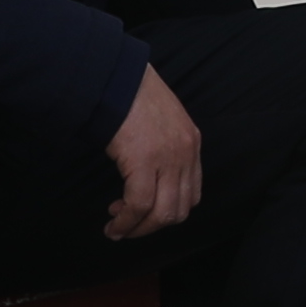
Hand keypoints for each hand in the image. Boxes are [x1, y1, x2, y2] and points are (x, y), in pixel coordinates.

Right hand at [100, 63, 204, 241]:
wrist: (117, 78)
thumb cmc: (132, 97)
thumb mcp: (161, 122)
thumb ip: (164, 148)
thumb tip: (147, 177)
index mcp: (192, 144)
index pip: (192, 194)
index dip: (168, 212)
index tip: (145, 214)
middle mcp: (186, 154)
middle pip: (179, 209)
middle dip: (152, 226)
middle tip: (129, 226)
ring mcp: (168, 158)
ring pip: (162, 213)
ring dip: (138, 229)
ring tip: (117, 227)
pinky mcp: (144, 161)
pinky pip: (139, 204)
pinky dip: (125, 221)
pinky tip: (113, 223)